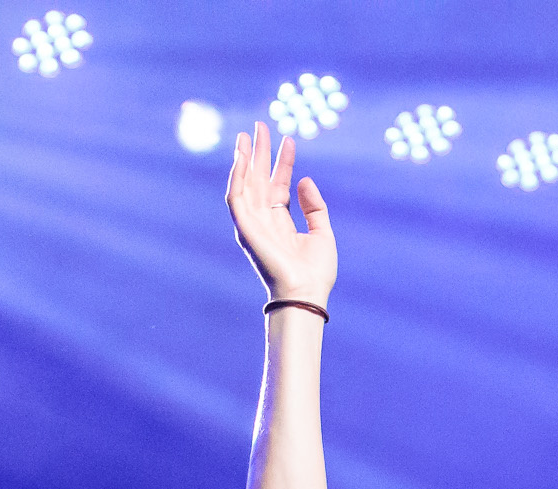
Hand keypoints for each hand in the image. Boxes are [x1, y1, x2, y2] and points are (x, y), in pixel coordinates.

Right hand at [228, 124, 334, 305]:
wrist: (306, 293)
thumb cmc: (316, 272)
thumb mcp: (322, 233)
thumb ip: (314, 207)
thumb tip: (305, 180)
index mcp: (281, 221)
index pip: (279, 184)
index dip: (283, 161)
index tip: (289, 139)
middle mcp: (264, 219)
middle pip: (258, 178)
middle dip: (259, 152)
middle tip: (261, 125)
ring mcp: (252, 222)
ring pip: (244, 182)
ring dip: (244, 158)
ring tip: (247, 134)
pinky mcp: (244, 227)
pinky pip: (235, 196)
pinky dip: (236, 175)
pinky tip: (241, 156)